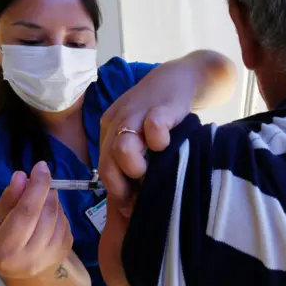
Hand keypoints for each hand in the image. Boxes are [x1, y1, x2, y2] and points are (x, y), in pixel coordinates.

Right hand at [0, 161, 73, 279]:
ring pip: (58, 216)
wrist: (22, 275)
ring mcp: (50, 257)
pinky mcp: (64, 252)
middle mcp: (30, 257)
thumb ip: (8, 200)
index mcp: (5, 249)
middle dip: (46, 190)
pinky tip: (47, 215)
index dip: (36, 187)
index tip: (41, 167)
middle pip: (46, 213)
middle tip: (40, 179)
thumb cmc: (2, 245)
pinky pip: (66, 223)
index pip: (26, 212)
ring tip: (40, 200)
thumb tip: (21, 176)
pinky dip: (58, 212)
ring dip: (52, 200)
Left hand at [99, 61, 197, 213]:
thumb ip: (134, 159)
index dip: (116, 192)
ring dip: (134, 166)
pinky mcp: (161, 105)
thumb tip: (132, 201)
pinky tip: (165, 145)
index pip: (103, 168)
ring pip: (122, 147)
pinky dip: (157, 140)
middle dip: (122, 186)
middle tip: (141, 197)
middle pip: (107, 162)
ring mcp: (137, 112)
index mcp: (109, 130)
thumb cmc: (162, 113)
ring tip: (150, 171)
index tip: (131, 209)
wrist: (182, 76)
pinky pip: (152, 125)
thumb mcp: (142, 134)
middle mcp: (118, 121)